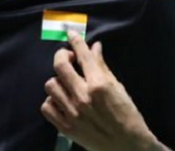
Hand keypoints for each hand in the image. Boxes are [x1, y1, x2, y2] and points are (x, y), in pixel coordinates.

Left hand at [41, 31, 167, 150]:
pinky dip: (52, 102)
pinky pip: (46, 107)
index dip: (75, 41)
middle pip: (60, 66)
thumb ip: (102, 67)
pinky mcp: (65, 127)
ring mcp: (72, 113)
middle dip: (62, 56)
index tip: (70, 34)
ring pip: (50, 85)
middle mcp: (83, 97)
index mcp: (99, 85)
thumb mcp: (119, 89)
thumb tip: (94, 46)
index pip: (83, 56)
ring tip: (67, 84)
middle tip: (68, 57)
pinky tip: (61, 101)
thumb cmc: (128, 116)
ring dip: (58, 81)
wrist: (129, 147)